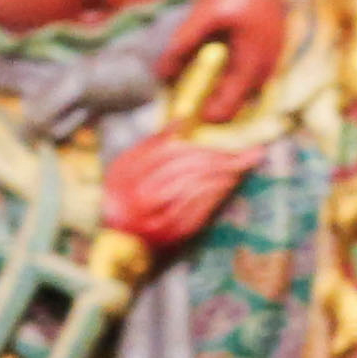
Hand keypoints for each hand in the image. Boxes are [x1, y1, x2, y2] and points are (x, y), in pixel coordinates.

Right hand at [103, 129, 255, 251]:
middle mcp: (139, 197)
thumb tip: (183, 120)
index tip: (220, 140)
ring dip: (218, 174)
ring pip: (192, 188)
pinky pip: (197, 212)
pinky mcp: (171, 235)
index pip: (168, 153)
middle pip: (183, 169)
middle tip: (238, 153)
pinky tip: (227, 184)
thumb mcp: (128, 165)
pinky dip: (214, 195)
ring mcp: (155, 218)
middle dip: (214, 158)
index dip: (197, 145)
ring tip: (237, 165)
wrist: (118, 237)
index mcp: (126, 173)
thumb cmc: (124, 194)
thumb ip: (153, 142)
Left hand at [151, 0, 293, 129]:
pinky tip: (213, 65)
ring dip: (218, 93)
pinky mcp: (266, 62)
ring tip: (195, 78)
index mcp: (250, 65)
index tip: (181, 115)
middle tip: (182, 96)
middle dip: (208, 105)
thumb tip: (161, 73)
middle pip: (234, 107)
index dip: (204, 118)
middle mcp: (264, 74)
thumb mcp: (204, 14)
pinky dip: (227, 82)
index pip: (228, 109)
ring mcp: (269, 69)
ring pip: (240, 96)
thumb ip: (183, 43)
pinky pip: (245, 83)